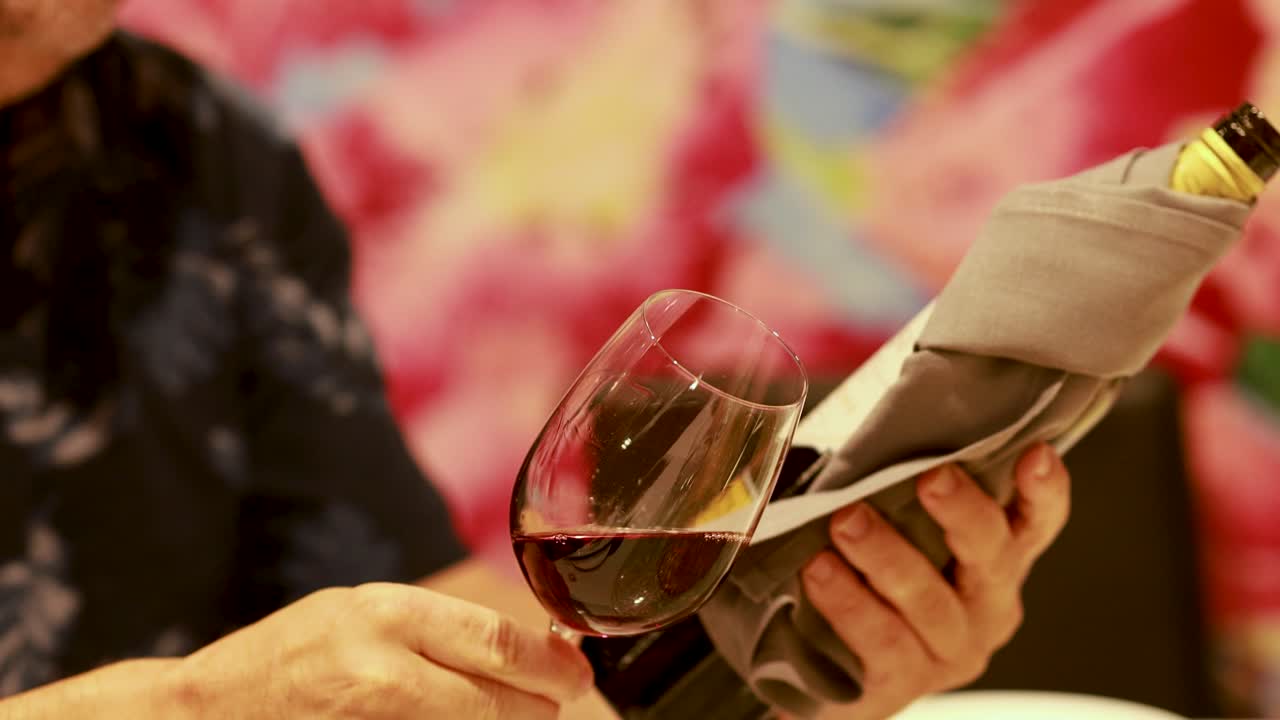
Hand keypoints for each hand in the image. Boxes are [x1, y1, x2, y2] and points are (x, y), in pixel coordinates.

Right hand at [167, 582, 592, 718]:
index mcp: (386, 613)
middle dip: (539, 702)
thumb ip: (438, 629)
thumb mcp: (363, 611)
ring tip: (516, 713)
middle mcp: (381, 667)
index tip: (577, 671)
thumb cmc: (290, 654)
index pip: (495, 640)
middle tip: (559, 699)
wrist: (210, 711)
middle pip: (495, 696)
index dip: (549, 663)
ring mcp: (372, 718)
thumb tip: (525, 649)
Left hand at [800, 443, 1070, 718]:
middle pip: (991, 555)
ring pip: (930, 600)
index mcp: (997, 559)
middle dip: (963, 514)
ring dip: (887, 556)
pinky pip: (882, 641)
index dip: (1043, 490)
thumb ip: (903, 489)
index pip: (1036, 521)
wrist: (825, 670)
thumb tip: (880, 431)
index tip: (1034, 454)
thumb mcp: (898, 530)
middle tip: (931, 480)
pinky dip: (849, 603)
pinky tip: (818, 573)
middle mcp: (986, 606)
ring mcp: (948, 650)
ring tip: (845, 523)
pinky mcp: (903, 684)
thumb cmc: (870, 579)